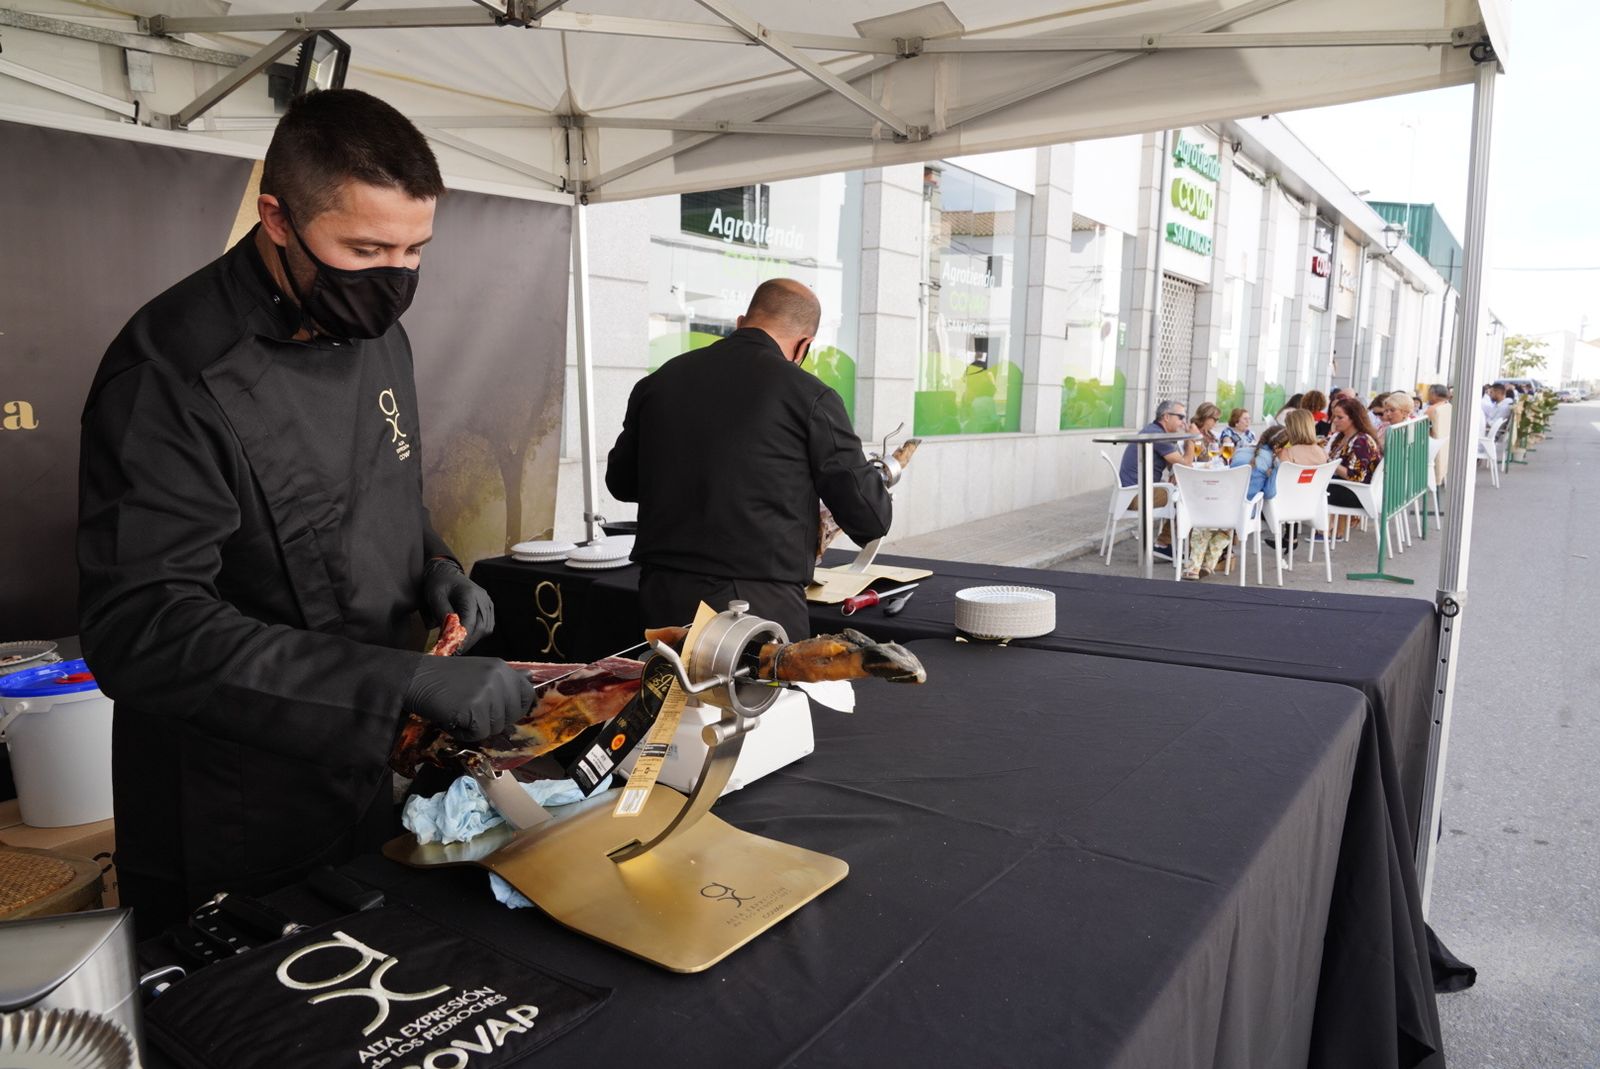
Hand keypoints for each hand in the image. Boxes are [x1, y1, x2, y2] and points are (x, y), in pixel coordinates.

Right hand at [404, 656, 533, 741]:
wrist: (415, 679)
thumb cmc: (444, 678)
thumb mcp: (480, 671)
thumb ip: (503, 678)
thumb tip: (530, 678)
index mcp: (502, 668)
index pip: (527, 693)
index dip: (516, 708)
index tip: (500, 712)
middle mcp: (499, 677)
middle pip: (512, 715)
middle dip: (493, 721)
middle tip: (472, 714)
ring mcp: (488, 692)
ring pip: (496, 727)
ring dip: (477, 728)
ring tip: (459, 715)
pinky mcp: (474, 708)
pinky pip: (479, 734)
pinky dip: (465, 734)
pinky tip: (452, 722)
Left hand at [422, 558, 493, 649]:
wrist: (446, 573)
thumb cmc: (439, 583)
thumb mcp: (435, 596)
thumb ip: (442, 613)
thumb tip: (448, 634)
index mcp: (470, 594)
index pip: (471, 621)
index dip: (463, 638)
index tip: (453, 649)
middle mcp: (482, 598)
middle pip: (481, 627)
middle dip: (467, 642)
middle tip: (453, 651)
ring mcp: (487, 603)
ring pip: (486, 629)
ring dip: (472, 639)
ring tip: (457, 644)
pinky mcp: (487, 608)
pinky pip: (487, 626)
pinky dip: (477, 634)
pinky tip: (465, 636)